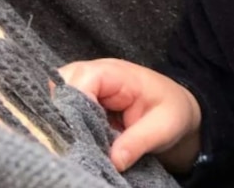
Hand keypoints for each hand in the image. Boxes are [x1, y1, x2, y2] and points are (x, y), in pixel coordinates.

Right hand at [59, 58, 201, 172]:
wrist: (177, 111)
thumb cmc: (172, 112)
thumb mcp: (164, 127)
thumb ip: (138, 141)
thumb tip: (113, 160)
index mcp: (116, 73)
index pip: (80, 80)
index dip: (74, 106)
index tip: (81, 134)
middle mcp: (96, 74)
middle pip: (60, 86)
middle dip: (63, 115)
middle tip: (77, 142)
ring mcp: (86, 87)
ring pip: (56, 99)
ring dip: (63, 122)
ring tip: (78, 143)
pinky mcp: (82, 101)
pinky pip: (62, 111)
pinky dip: (66, 126)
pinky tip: (77, 141)